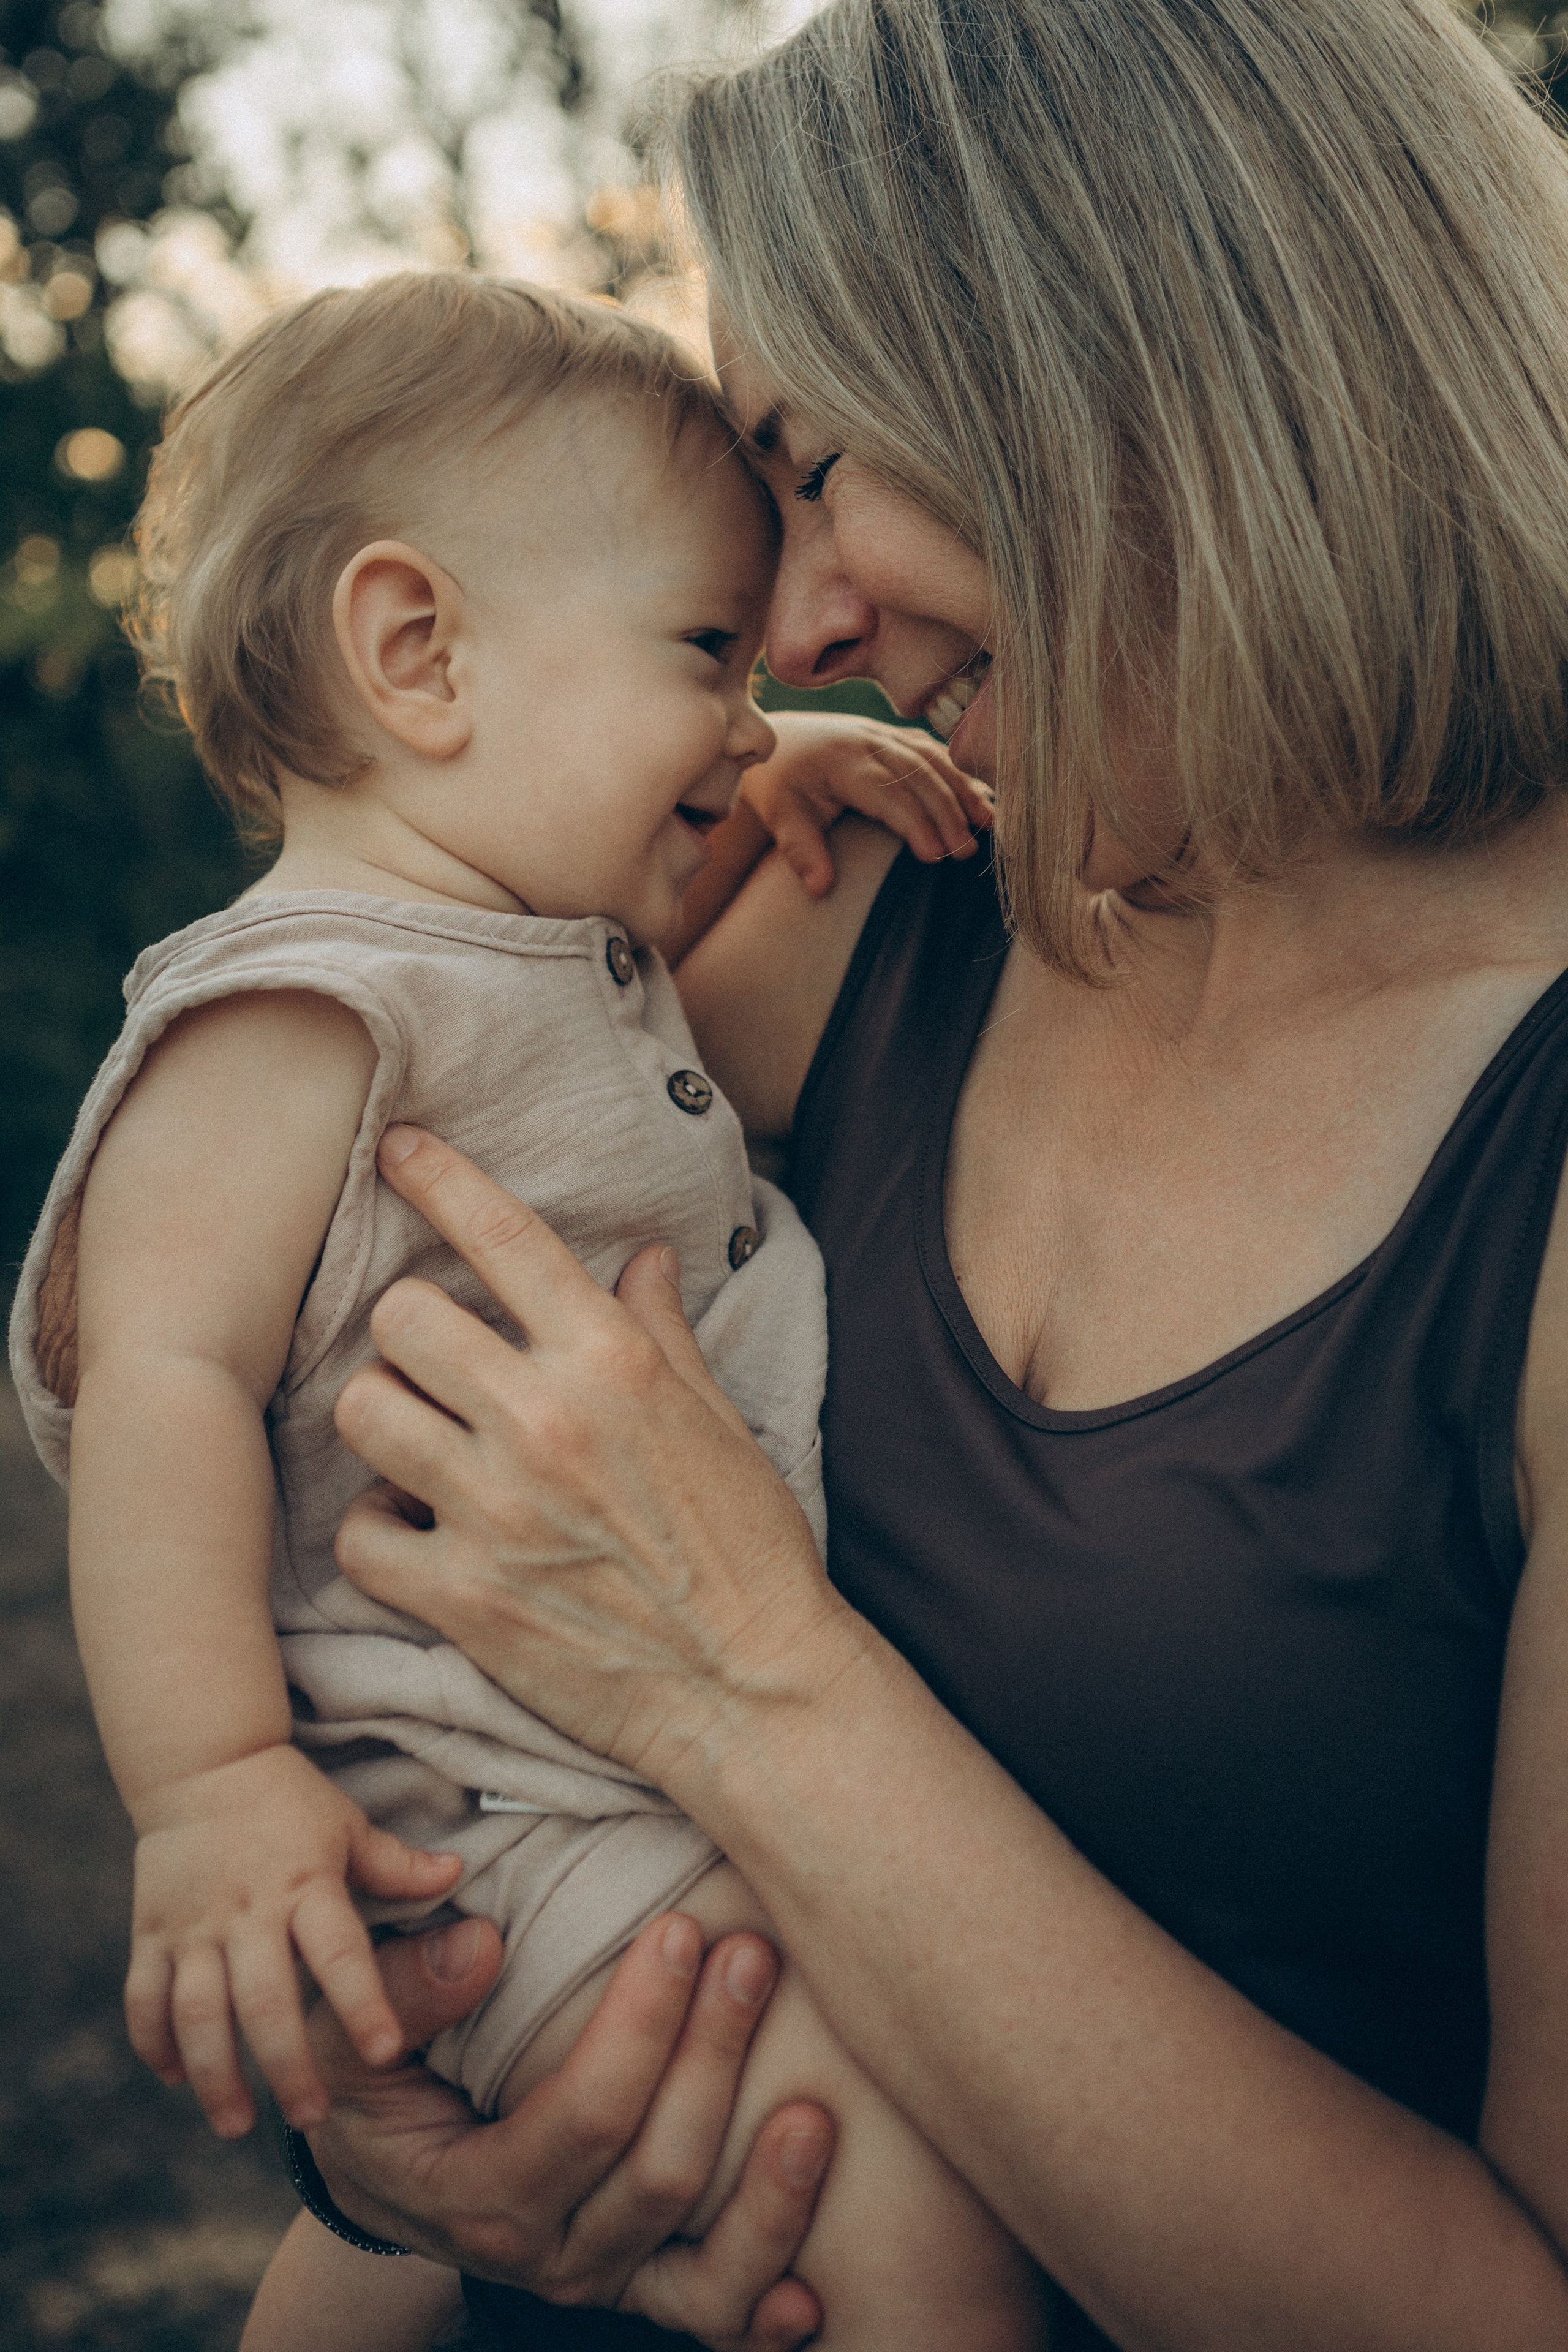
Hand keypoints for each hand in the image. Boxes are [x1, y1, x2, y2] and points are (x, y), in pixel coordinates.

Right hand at [124, 1741, 461, 2135]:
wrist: (202, 1763)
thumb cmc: (288, 1799)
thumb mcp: (348, 1825)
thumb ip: (396, 1865)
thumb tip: (457, 1873)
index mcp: (306, 1884)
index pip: (340, 1951)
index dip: (363, 2002)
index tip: (386, 2052)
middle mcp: (248, 1910)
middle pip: (265, 2000)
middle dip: (285, 2066)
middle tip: (311, 2119)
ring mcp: (193, 1924)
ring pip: (197, 2012)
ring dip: (214, 2074)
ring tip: (237, 2127)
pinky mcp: (151, 1931)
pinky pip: (145, 1997)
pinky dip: (154, 2042)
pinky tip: (175, 2079)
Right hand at [307, 1910, 833, 2349]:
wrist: (377, 2165)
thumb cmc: (371, 2082)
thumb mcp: (352, 2036)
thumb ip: (407, 1990)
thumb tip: (482, 1944)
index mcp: (476, 2197)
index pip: (584, 2118)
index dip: (642, 2027)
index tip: (681, 1930)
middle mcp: (544, 2254)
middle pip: (658, 2175)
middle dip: (714, 2061)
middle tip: (752, 1956)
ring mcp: (597, 2278)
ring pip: (703, 2268)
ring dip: (771, 2197)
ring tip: (817, 2114)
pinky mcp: (637, 2286)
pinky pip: (708, 2317)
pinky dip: (763, 2311)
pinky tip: (813, 2292)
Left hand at [332, 1128, 853, 1788]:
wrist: (756, 1691)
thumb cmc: (750, 1550)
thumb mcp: (718, 1420)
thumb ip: (662, 1331)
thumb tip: (641, 1257)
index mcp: (613, 1361)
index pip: (503, 1234)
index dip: (439, 1175)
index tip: (397, 1147)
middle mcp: (546, 1420)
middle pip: (404, 1316)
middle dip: (411, 1330)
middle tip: (438, 1362)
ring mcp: (495, 1509)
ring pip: (363, 1410)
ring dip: (384, 1418)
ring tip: (418, 1440)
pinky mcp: (462, 1596)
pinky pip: (357, 1535)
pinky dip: (376, 1532)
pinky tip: (413, 1531)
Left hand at [742, 709, 991, 896]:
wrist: (775, 740)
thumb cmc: (779, 783)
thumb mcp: (780, 816)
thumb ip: (800, 851)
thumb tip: (819, 890)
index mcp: (841, 760)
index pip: (887, 792)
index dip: (914, 822)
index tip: (935, 855)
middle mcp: (867, 740)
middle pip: (918, 774)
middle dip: (947, 812)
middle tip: (967, 851)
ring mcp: (883, 733)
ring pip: (932, 758)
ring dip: (963, 789)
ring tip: (989, 823)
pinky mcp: (893, 734)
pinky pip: (932, 750)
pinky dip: (958, 772)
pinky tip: (980, 796)